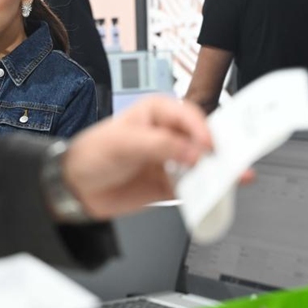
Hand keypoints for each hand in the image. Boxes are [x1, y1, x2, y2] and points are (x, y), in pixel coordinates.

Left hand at [62, 96, 221, 218]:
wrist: (76, 187)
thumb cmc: (91, 153)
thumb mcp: (123, 143)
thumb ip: (159, 145)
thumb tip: (191, 151)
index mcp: (157, 112)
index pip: (189, 116)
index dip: (202, 130)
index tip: (208, 146)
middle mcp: (168, 134)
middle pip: (202, 140)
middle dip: (218, 150)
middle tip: (231, 161)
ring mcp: (170, 160)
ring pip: (202, 165)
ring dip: (216, 172)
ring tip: (229, 180)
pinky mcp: (170, 184)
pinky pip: (193, 187)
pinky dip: (203, 192)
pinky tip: (211, 195)